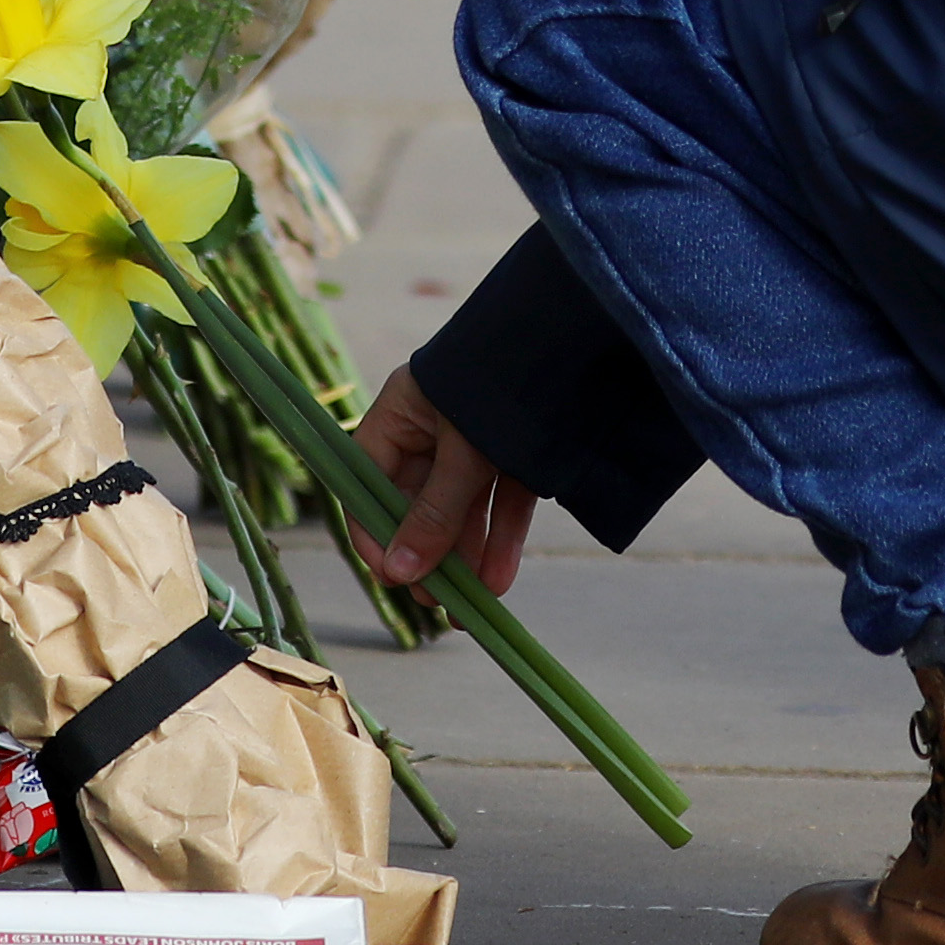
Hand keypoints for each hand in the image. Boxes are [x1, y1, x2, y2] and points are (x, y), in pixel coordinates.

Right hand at [351, 361, 538, 600]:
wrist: (575, 335)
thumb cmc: (503, 380)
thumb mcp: (464, 450)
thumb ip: (434, 514)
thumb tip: (400, 575)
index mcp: (400, 414)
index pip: (369, 485)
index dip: (376, 534)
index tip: (393, 578)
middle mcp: (432, 429)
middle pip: (417, 504)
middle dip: (428, 556)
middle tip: (435, 603)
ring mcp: (474, 442)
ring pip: (461, 510)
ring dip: (466, 558)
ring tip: (469, 609)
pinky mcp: (513, 453)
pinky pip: (499, 502)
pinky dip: (499, 539)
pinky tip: (498, 580)